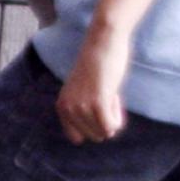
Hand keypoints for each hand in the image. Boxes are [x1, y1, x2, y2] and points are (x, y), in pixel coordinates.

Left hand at [56, 25, 131, 142]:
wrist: (103, 42)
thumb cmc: (97, 64)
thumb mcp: (82, 91)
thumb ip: (84, 110)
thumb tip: (102, 134)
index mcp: (62, 106)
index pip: (76, 138)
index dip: (92, 126)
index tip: (96, 107)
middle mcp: (68, 108)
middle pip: (94, 137)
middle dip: (104, 120)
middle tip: (104, 95)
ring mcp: (81, 106)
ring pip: (105, 132)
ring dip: (112, 116)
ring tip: (107, 92)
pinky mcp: (97, 103)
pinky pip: (111, 127)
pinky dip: (117, 117)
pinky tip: (113, 96)